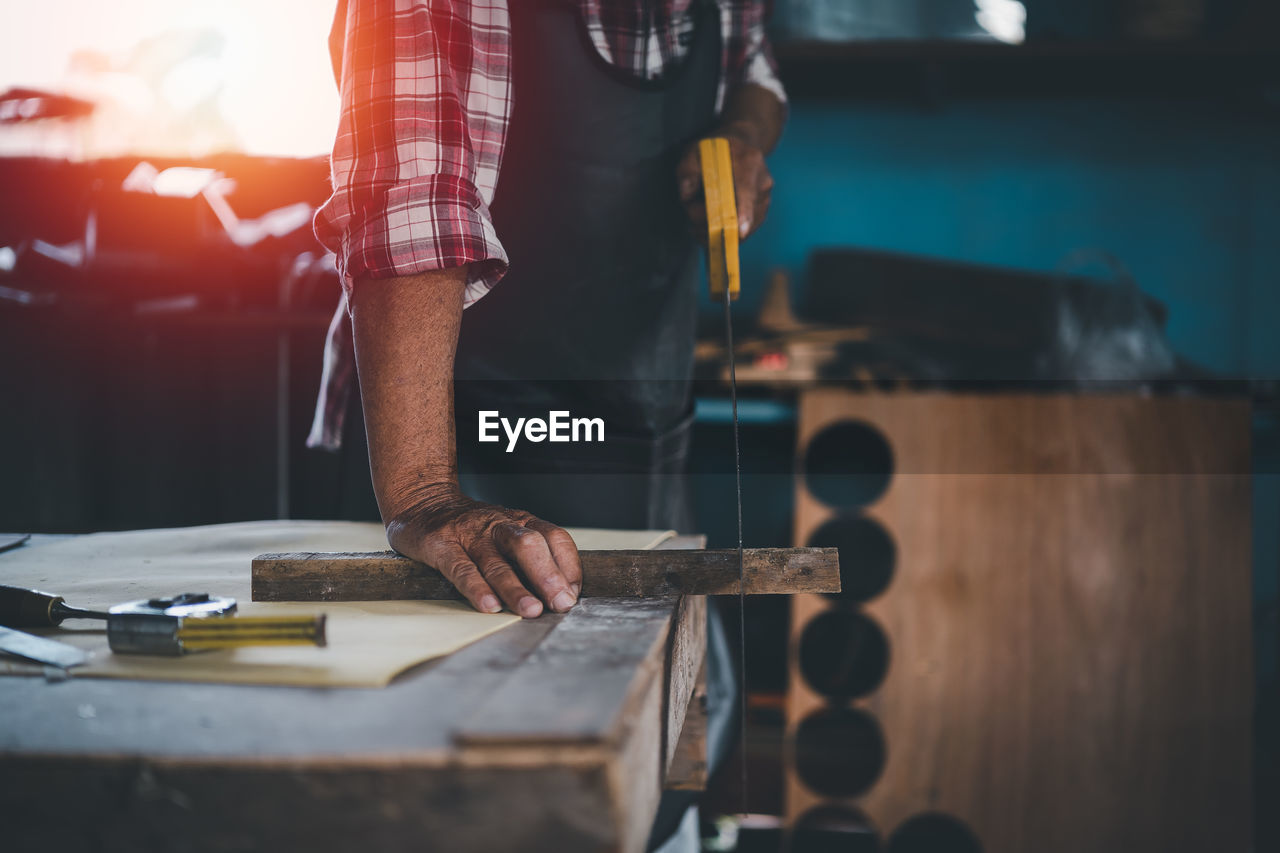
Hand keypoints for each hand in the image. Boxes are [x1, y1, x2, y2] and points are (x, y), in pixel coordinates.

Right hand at [386, 487, 581, 618]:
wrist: (423, 503)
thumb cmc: (472, 528)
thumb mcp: (506, 533)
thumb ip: (531, 558)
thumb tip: (561, 594)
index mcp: (521, 522)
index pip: (555, 538)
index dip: (568, 566)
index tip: (572, 594)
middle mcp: (499, 526)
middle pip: (530, 546)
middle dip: (548, 576)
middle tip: (560, 604)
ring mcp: (470, 535)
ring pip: (497, 562)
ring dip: (516, 589)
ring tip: (531, 611)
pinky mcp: (442, 545)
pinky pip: (462, 568)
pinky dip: (477, 588)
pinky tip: (490, 606)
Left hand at [677, 125, 773, 240]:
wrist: (741, 144)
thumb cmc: (715, 148)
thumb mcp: (695, 151)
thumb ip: (687, 171)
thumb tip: (686, 196)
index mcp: (748, 163)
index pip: (747, 192)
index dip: (744, 214)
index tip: (741, 232)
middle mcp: (762, 183)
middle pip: (739, 216)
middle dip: (710, 223)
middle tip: (688, 210)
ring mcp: (765, 199)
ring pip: (741, 229)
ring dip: (715, 229)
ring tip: (696, 214)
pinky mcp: (762, 211)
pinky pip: (743, 231)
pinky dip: (724, 233)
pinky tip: (707, 223)